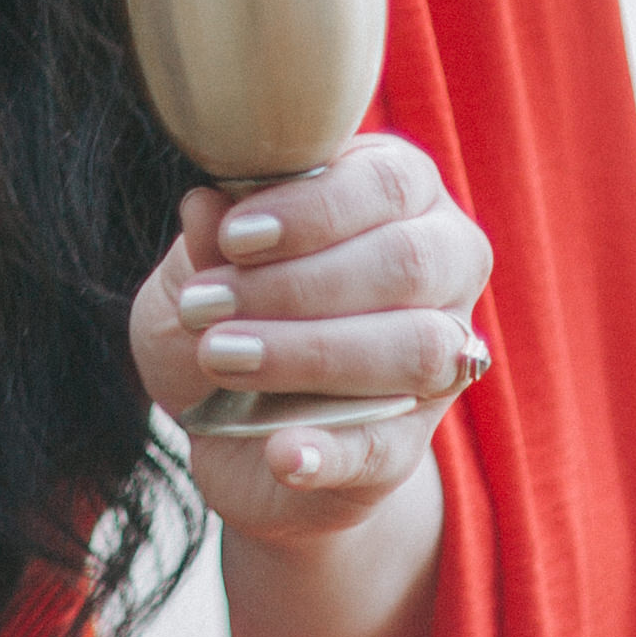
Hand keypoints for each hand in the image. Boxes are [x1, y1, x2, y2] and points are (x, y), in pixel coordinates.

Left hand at [127, 131, 495, 541]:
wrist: (220, 419)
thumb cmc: (223, 307)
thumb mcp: (196, 264)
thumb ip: (208, 237)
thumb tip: (207, 205)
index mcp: (396, 196)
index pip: (389, 182)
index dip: (314, 208)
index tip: (235, 237)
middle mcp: (440, 271)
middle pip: (408, 263)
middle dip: (298, 285)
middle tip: (207, 306)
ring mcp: (439, 361)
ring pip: (415, 350)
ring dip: (308, 354)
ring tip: (219, 356)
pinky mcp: (407, 445)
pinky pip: (386, 447)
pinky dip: (330, 451)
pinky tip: (282, 454)